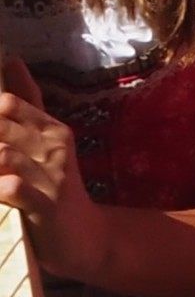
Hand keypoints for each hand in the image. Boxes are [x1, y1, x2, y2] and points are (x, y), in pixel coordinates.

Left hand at [0, 60, 105, 281]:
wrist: (85, 237)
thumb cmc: (53, 185)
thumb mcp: (45, 141)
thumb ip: (27, 102)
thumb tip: (11, 58)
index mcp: (51, 128)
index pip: (8, 103)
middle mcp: (54, 146)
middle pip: (1, 124)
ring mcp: (52, 175)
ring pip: (2, 154)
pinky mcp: (46, 205)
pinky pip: (10, 188)